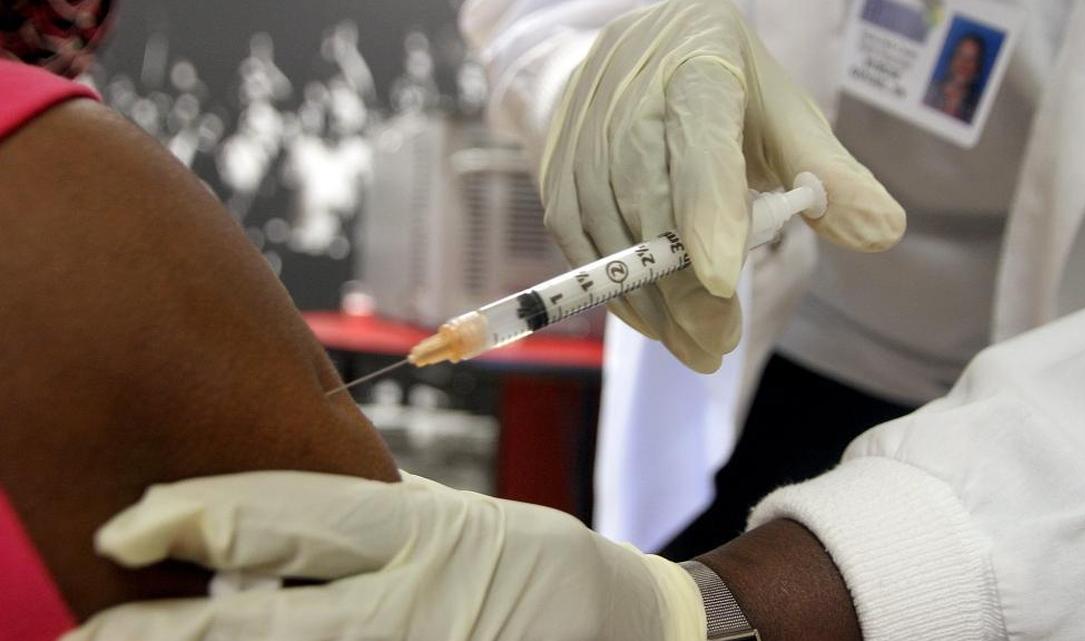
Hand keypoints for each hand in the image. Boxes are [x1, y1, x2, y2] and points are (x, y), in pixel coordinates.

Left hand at [64, 472, 703, 640]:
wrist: (621, 631)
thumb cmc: (539, 564)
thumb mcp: (456, 515)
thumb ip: (368, 510)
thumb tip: (270, 505)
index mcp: (424, 533)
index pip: (289, 516)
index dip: (196, 515)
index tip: (129, 526)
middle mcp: (413, 604)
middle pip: (262, 615)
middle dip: (165, 627)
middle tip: (90, 633)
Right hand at [540, 0, 904, 371]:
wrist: (638, 59)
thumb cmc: (726, 96)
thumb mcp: (784, 118)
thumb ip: (830, 175)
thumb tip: (884, 232)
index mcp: (699, 66)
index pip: (700, 138)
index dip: (706, 206)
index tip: (719, 278)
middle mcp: (628, 93)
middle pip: (650, 199)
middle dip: (682, 283)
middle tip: (719, 343)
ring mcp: (583, 133)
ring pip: (609, 229)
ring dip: (651, 300)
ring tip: (696, 346)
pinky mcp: (556, 169)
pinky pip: (578, 242)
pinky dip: (613, 290)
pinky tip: (654, 321)